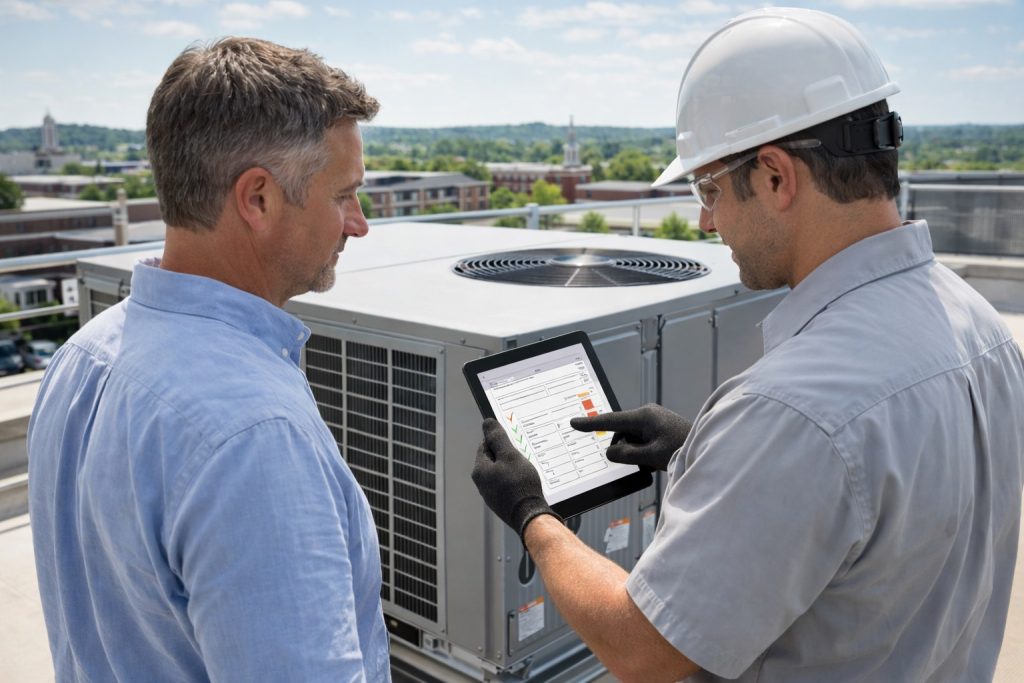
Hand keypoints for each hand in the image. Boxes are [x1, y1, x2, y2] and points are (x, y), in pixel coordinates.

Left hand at [472, 418, 561, 540]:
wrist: (530, 516)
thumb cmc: (520, 485)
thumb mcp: (510, 455)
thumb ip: (498, 438)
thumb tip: (487, 423)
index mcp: (480, 470)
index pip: (485, 445)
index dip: (499, 440)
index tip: (513, 440)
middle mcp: (482, 483)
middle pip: (493, 459)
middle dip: (507, 454)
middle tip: (522, 454)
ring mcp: (491, 495)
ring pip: (501, 472)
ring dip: (512, 468)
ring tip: (526, 470)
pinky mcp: (501, 503)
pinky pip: (506, 485)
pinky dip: (515, 481)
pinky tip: (526, 482)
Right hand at [570, 403, 691, 470]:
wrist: (706, 449)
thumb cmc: (682, 449)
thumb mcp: (650, 457)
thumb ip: (626, 454)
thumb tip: (610, 452)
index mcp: (643, 416)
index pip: (610, 420)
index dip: (590, 423)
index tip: (574, 423)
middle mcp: (646, 413)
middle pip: (621, 433)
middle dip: (625, 449)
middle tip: (644, 461)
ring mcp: (652, 419)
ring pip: (630, 438)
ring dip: (636, 452)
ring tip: (654, 461)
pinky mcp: (657, 426)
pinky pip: (640, 439)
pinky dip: (643, 450)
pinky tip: (656, 458)